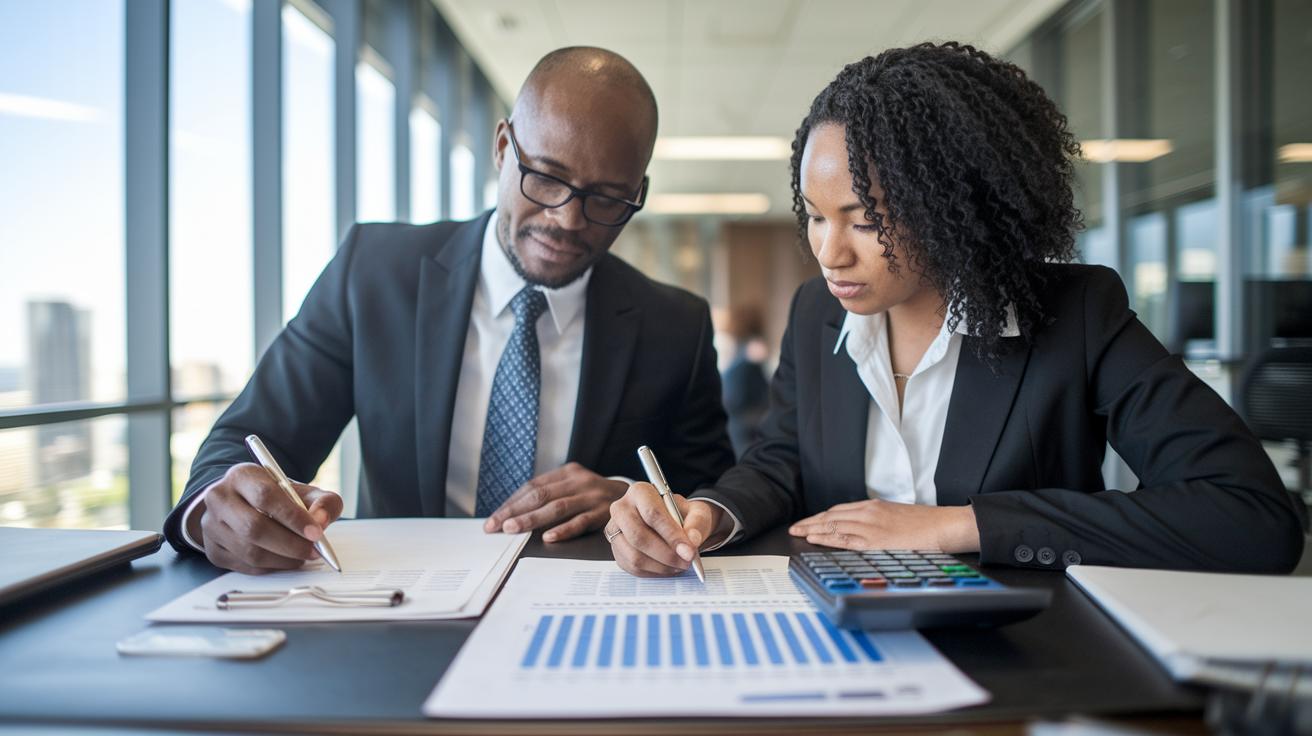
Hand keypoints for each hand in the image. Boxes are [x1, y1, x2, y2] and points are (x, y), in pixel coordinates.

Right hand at [189, 463, 343, 574]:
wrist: (246, 505)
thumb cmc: (278, 498)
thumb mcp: (303, 491)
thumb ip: (323, 501)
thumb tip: (321, 521)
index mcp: (241, 476)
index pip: (266, 496)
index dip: (293, 517)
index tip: (316, 532)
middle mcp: (219, 498)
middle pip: (254, 527)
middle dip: (290, 544)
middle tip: (314, 550)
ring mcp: (211, 526)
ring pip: (249, 551)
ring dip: (283, 559)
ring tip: (303, 555)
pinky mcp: (212, 550)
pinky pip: (245, 566)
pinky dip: (271, 567)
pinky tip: (286, 560)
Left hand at [482, 462, 626, 541]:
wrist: (637, 499)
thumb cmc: (596, 498)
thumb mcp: (575, 489)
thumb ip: (551, 496)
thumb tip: (513, 516)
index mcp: (568, 472)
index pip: (532, 487)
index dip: (511, 503)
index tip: (493, 520)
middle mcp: (580, 481)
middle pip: (541, 495)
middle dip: (515, 511)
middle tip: (496, 526)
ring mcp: (593, 496)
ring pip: (557, 507)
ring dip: (532, 519)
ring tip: (513, 530)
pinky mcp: (605, 512)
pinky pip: (581, 522)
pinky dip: (563, 530)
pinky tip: (548, 537)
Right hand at [606, 482, 723, 576]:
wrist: (674, 522)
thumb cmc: (683, 515)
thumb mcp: (697, 512)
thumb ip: (697, 523)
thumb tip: (692, 541)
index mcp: (640, 492)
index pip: (652, 514)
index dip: (671, 535)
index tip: (689, 551)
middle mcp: (622, 509)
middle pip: (638, 536)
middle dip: (666, 554)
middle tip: (686, 561)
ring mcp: (615, 531)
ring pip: (634, 556)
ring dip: (661, 566)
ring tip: (680, 564)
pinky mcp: (616, 550)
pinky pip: (632, 568)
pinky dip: (654, 572)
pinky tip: (668, 567)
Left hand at [788, 499, 979, 552]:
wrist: (944, 526)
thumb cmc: (926, 524)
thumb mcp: (897, 517)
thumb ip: (879, 521)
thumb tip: (866, 530)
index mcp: (874, 506)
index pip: (839, 510)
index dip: (821, 516)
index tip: (808, 521)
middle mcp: (869, 512)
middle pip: (831, 516)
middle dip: (811, 522)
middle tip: (794, 527)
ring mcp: (871, 526)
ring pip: (833, 525)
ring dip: (813, 529)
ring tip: (798, 533)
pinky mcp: (875, 540)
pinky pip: (845, 538)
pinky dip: (827, 537)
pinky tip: (814, 538)